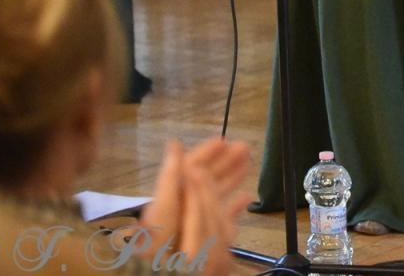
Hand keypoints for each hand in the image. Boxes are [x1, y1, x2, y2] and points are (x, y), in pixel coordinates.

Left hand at [135, 138, 252, 275]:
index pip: (191, 167)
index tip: (224, 140)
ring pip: (213, 195)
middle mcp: (181, 206)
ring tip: (247, 166)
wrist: (156, 269)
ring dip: (229, 180)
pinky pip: (218, 218)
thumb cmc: (158, 245)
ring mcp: (190, 222)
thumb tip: (174, 144)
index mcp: (172, 196)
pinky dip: (231, 208)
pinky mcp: (199, 239)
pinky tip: (245, 199)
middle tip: (244, 148)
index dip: (207, 152)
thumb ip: (170, 180)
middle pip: (204, 179)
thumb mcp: (163, 210)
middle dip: (224, 162)